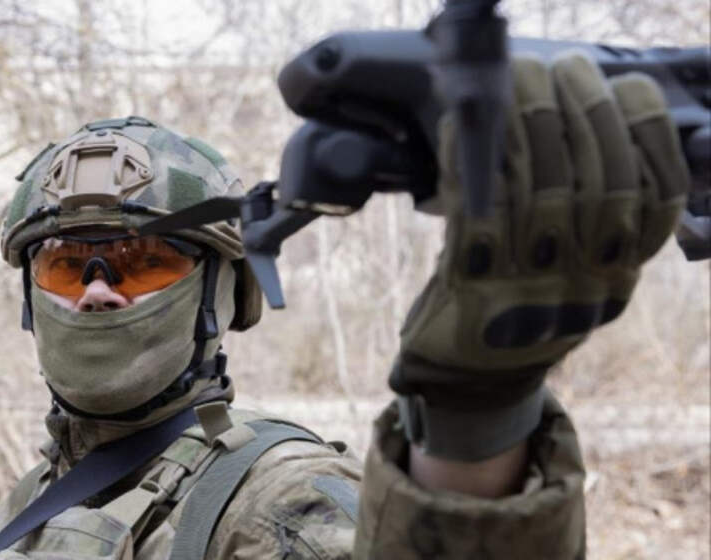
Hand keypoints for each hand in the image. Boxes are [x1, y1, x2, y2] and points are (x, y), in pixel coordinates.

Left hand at [391, 52, 689, 460]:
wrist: (472, 380)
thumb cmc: (522, 309)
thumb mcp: (578, 274)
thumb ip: (597, 219)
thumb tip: (596, 126)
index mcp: (616, 277)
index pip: (656, 200)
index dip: (648, 135)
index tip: (629, 86)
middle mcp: (583, 286)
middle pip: (600, 185)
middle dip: (584, 111)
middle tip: (566, 66)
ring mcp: (529, 290)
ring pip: (541, 191)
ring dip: (529, 121)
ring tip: (520, 76)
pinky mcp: (472, 289)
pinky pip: (474, 210)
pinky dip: (466, 160)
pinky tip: (460, 124)